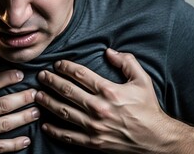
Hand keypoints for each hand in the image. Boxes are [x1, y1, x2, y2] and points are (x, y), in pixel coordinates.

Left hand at [35, 48, 173, 152]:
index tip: (57, 64)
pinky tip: (45, 124)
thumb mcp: (142, 80)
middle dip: (51, 81)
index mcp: (109, 91)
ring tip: (37, 95)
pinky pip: (69, 136)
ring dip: (48, 102)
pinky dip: (55, 131)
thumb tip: (109, 50)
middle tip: (41, 76)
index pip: (80, 74)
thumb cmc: (148, 108)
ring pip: (63, 111)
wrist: (156, 139)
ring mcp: (94, 126)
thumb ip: (127, 62)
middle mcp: (99, 108)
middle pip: (67, 91)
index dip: (65, 67)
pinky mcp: (93, 142)